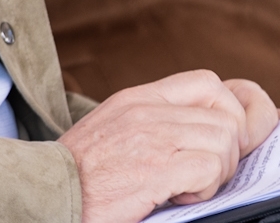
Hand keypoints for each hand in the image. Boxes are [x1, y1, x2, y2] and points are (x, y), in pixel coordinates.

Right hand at [59, 71, 277, 222]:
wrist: (47, 190)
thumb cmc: (80, 172)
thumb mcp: (116, 130)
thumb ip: (155, 123)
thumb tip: (207, 131)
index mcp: (139, 98)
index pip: (208, 82)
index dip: (232, 110)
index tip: (228, 141)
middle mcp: (148, 110)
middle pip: (227, 116)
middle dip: (230, 151)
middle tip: (204, 174)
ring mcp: (152, 136)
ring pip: (225, 141)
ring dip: (217, 173)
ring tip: (186, 187)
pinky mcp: (155, 168)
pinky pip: (211, 168)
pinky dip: (204, 189)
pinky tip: (177, 197)